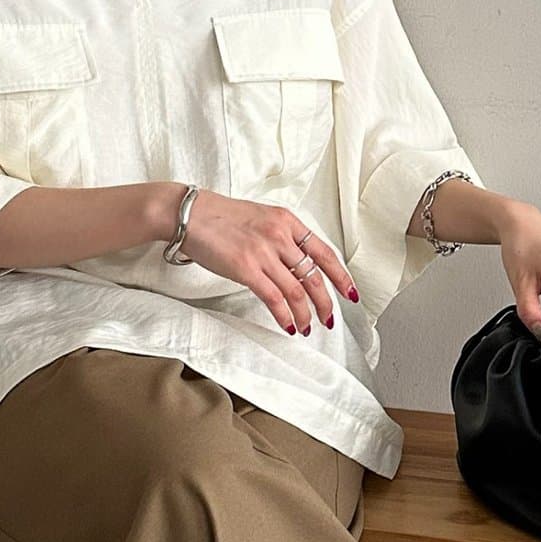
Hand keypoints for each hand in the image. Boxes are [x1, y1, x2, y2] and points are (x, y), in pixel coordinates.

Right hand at [179, 190, 359, 335]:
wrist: (190, 214)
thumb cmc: (219, 217)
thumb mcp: (260, 218)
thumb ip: (280, 236)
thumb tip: (295, 263)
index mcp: (287, 221)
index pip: (324, 252)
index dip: (341, 276)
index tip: (350, 293)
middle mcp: (280, 236)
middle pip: (314, 276)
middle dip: (326, 303)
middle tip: (329, 319)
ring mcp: (264, 252)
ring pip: (297, 291)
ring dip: (306, 314)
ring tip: (308, 327)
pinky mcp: (246, 268)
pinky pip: (274, 298)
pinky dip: (285, 315)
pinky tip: (289, 325)